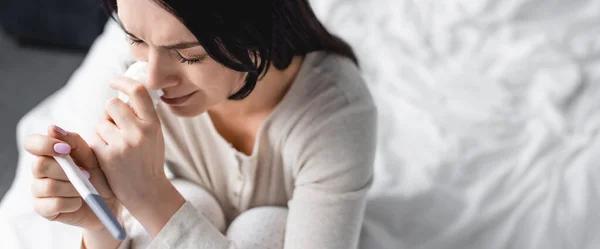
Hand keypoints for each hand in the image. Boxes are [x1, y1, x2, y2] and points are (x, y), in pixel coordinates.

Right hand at [24, 125, 120, 231]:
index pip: (32, 143)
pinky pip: (52, 205)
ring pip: (47, 186)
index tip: (66, 150)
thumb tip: (52, 128)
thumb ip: (74, 142)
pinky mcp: (44, 209)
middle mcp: (40, 171)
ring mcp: (39, 191)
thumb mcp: (92, 156)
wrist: (110, 202)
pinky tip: (79, 202)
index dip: (45, 145)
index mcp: (50, 154)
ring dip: (72, 188)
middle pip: (39, 165)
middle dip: (66, 170)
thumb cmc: (101, 175)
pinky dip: (71, 203)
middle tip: (87, 174)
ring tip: (85, 188)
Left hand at [93, 77, 168, 207]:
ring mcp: (123, 144)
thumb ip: (143, 116)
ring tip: (114, 146)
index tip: (114, 82)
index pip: (138, 91)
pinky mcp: (108, 156)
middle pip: (112, 104)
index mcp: (153, 124)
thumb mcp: (155, 136)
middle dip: (109, 112)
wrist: (147, 191)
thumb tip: (124, 93)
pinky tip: (108, 156)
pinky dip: (97, 145)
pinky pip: (94, 138)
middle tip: (114, 125)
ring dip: (102, 131)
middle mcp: (140, 131)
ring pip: (100, 122)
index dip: (123, 82)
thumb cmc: (149, 161)